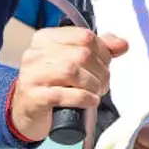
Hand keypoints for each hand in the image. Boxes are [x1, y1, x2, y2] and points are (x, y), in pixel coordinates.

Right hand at [10, 27, 128, 139]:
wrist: (25, 112)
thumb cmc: (51, 84)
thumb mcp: (72, 61)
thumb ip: (98, 49)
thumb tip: (122, 44)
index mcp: (46, 38)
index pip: (84, 36)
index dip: (103, 51)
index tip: (106, 64)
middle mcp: (35, 53)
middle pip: (81, 54)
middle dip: (100, 70)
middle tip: (104, 83)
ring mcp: (32, 75)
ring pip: (72, 71)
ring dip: (93, 84)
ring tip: (97, 92)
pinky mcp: (33, 97)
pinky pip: (63, 94)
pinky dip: (83, 97)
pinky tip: (91, 101)